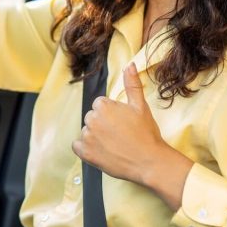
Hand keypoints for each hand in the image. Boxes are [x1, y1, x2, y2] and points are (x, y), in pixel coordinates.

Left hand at [72, 63, 192, 209]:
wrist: (149, 162)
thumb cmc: (146, 133)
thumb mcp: (140, 106)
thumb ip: (132, 84)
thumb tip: (129, 65)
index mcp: (103, 106)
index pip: (100, 105)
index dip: (112, 114)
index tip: (123, 124)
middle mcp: (92, 119)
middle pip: (92, 117)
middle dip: (103, 124)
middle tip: (120, 135)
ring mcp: (87, 137)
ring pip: (86, 131)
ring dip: (95, 137)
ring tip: (113, 145)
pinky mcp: (85, 153)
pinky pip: (77, 146)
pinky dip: (85, 149)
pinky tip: (100, 151)